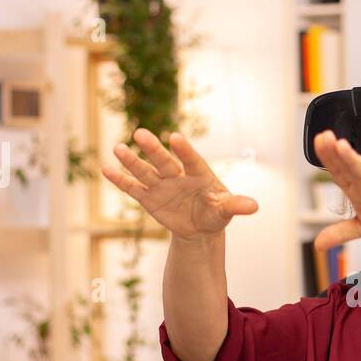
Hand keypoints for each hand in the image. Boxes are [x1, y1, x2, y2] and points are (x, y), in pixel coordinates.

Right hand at [101, 128, 257, 240]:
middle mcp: (177, 175)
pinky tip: (106, 169)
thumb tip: (254, 206)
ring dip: (132, 161)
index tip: (175, 138)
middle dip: (153, 149)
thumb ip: (235, 205)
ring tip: (118, 148)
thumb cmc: (215, 213)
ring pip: (145, 171)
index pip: (191, 160)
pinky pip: (133, 188)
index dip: (184, 150)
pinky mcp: (149, 197)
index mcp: (198, 174)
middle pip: (164, 161)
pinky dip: (120, 180)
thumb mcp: (225, 210)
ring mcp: (161, 185)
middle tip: (140, 133)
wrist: (200, 227)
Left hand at [311, 131, 360, 251]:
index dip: (328, 158)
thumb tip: (318, 244)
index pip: (339, 173)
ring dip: (352, 160)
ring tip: (341, 145)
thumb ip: (341, 233)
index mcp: (358, 192)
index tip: (317, 142)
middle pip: (349, 168)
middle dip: (336, 154)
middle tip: (324, 137)